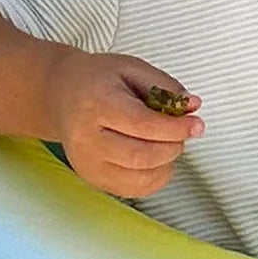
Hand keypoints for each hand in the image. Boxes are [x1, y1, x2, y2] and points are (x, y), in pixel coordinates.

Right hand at [43, 49, 202, 198]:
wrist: (61, 94)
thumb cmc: (96, 80)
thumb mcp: (131, 68)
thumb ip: (165, 86)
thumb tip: (192, 106)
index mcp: (96, 104)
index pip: (143, 125)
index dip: (176, 128)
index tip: (196, 124)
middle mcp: (86, 138)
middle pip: (142, 155)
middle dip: (173, 146)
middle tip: (181, 133)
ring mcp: (87, 163)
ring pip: (140, 178)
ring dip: (166, 164)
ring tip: (166, 144)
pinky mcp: (92, 178)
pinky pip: (133, 190)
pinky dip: (155, 178)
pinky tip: (157, 161)